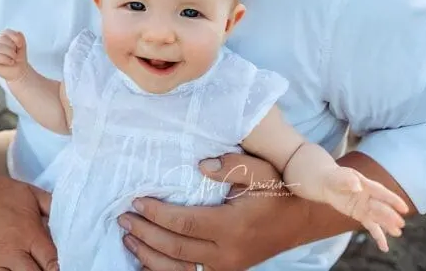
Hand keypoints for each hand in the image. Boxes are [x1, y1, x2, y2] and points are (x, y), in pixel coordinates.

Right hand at [0, 29, 30, 81]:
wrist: (19, 71)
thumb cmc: (18, 57)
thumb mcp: (22, 45)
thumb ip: (19, 37)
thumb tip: (16, 34)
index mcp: (1, 36)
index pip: (6, 32)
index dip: (16, 38)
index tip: (20, 46)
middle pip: (2, 39)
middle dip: (13, 48)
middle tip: (15, 54)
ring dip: (10, 54)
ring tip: (13, 59)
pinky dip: (6, 60)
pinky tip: (10, 62)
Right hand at [0, 170, 57, 270]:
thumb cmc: (0, 191)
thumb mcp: (33, 194)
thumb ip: (55, 208)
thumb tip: (74, 219)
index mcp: (29, 234)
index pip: (52, 263)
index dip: (60, 268)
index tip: (67, 266)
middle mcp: (10, 252)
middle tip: (46, 268)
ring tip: (28, 269)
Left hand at [117, 153, 317, 270]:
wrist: (302, 220)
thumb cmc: (280, 191)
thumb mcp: (262, 171)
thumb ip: (232, 166)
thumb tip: (200, 165)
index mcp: (233, 226)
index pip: (185, 223)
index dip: (157, 214)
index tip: (137, 202)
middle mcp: (227, 252)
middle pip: (175, 248)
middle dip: (145, 233)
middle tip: (124, 219)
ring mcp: (227, 267)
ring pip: (178, 269)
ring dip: (148, 255)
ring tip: (129, 238)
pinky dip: (164, 270)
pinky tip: (147, 259)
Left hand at [319, 166, 408, 251]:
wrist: (327, 183)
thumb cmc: (336, 177)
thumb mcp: (340, 177)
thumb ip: (349, 181)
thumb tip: (357, 187)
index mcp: (368, 185)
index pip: (382, 194)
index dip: (393, 201)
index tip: (404, 208)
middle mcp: (370, 197)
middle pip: (381, 208)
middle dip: (390, 216)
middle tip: (400, 225)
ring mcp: (366, 207)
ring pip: (379, 218)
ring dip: (388, 226)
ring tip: (397, 233)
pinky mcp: (360, 215)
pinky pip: (371, 226)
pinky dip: (378, 236)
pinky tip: (384, 247)